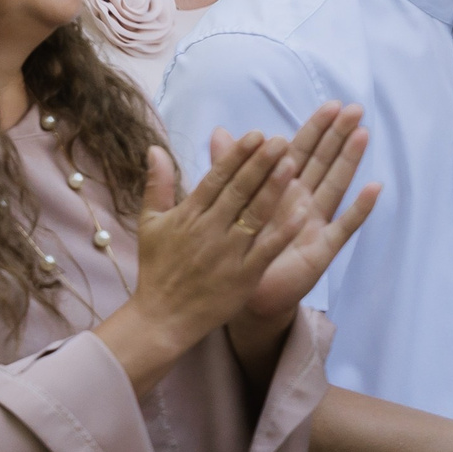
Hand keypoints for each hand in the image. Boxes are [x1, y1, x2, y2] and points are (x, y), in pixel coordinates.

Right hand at [100, 133, 309, 392]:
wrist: (163, 316)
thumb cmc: (157, 268)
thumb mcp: (150, 222)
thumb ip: (157, 184)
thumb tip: (156, 149)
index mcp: (187, 215)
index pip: (216, 178)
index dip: (237, 155)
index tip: (256, 135)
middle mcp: (208, 229)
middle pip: (239, 190)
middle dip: (260, 163)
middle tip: (280, 139)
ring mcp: (227, 253)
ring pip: (254, 214)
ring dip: (274, 188)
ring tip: (293, 163)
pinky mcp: (243, 275)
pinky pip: (267, 249)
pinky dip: (283, 231)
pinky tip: (302, 211)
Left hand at [233, 101, 380, 326]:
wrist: (241, 291)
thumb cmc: (238, 245)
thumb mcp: (230, 203)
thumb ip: (227, 167)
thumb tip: (219, 130)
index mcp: (279, 188)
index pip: (300, 151)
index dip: (315, 129)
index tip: (330, 104)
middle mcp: (302, 201)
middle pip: (323, 162)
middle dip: (338, 135)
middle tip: (355, 108)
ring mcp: (315, 222)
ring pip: (335, 185)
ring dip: (349, 160)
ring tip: (362, 134)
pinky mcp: (322, 247)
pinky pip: (343, 225)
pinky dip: (359, 208)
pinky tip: (373, 187)